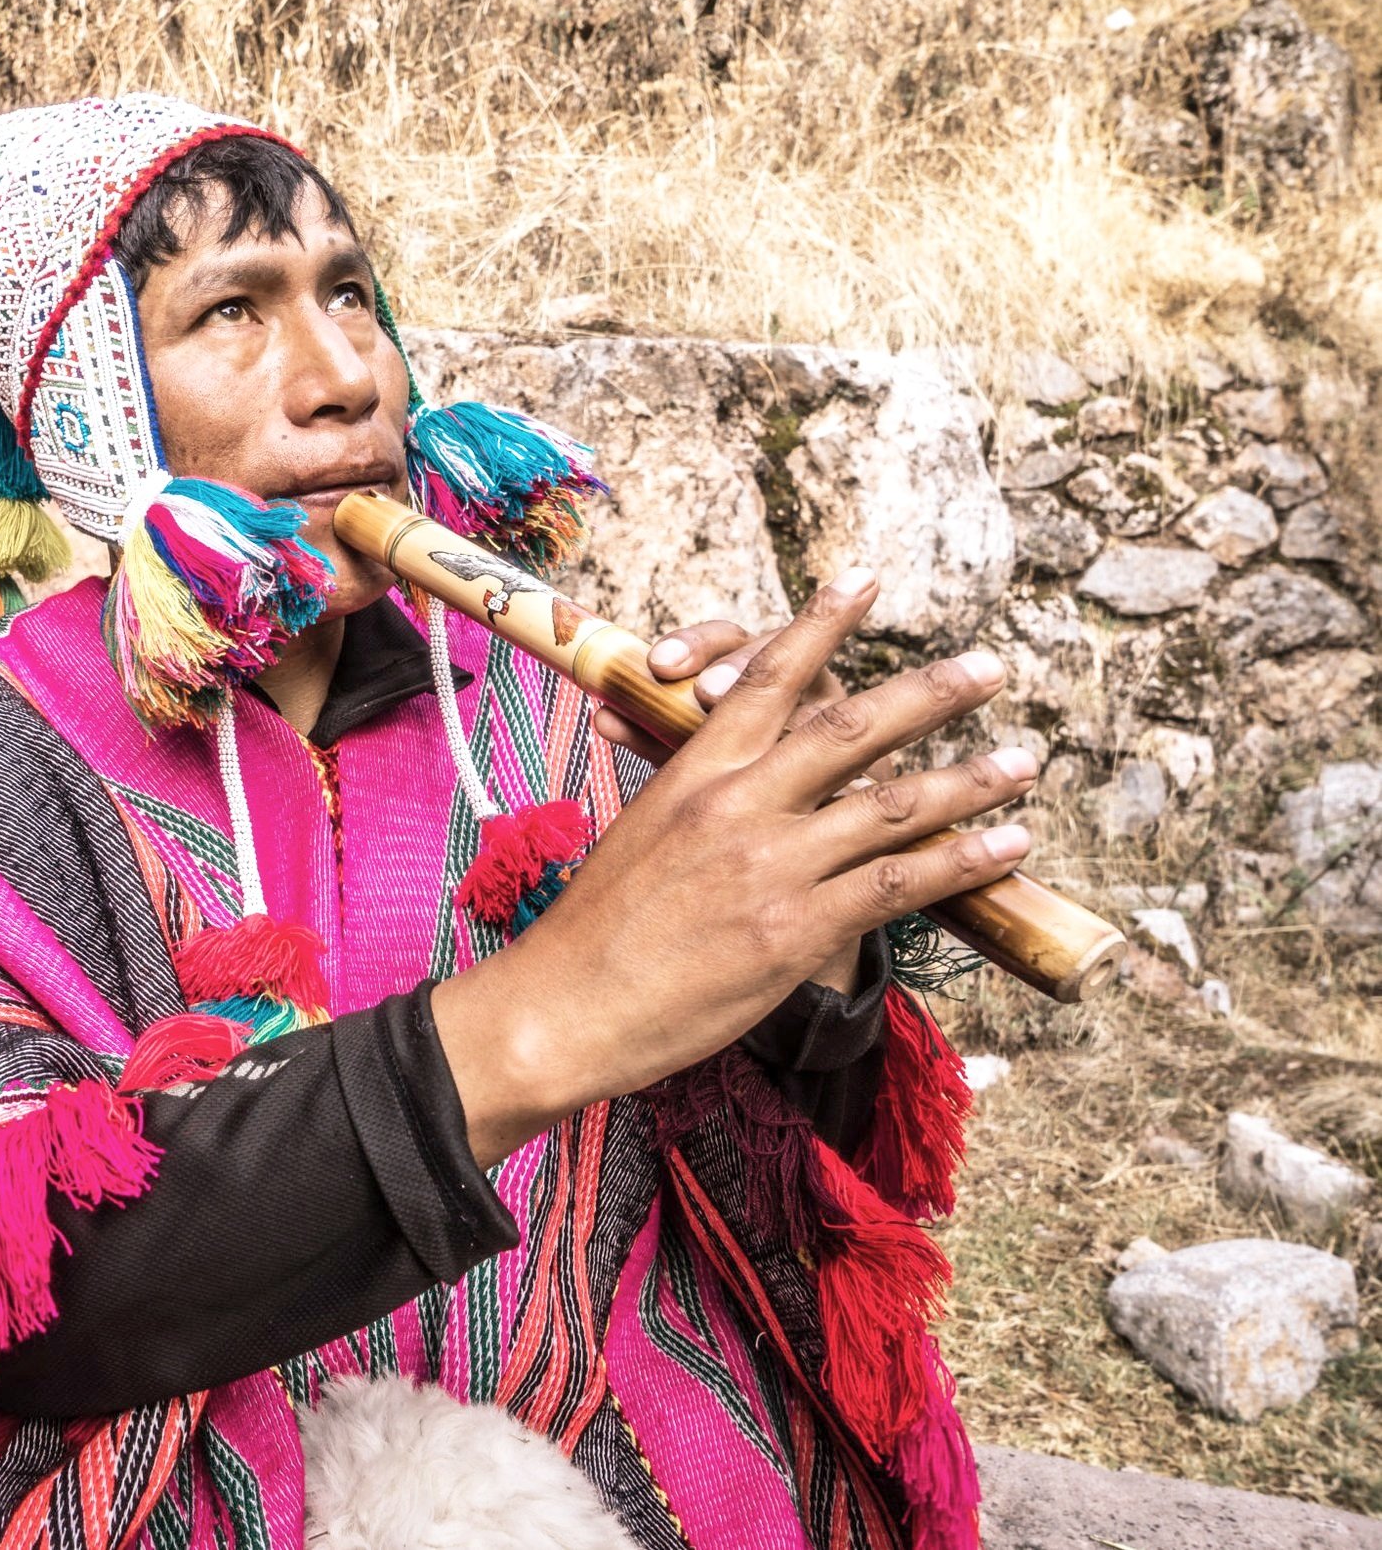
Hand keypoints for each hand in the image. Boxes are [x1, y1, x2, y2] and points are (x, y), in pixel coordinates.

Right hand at [432, 569, 1037, 1165]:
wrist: (563, 1005)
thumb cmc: (591, 931)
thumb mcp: (637, 836)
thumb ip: (692, 798)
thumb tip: (723, 774)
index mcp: (692, 773)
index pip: (767, 678)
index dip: (822, 626)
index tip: (864, 583)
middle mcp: (737, 803)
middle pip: (850, 727)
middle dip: (931, 692)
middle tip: (989, 666)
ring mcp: (770, 863)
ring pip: (892, 804)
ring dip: (970, 780)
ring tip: (1023, 762)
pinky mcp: (795, 927)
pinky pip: (898, 883)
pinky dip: (961, 860)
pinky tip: (1006, 844)